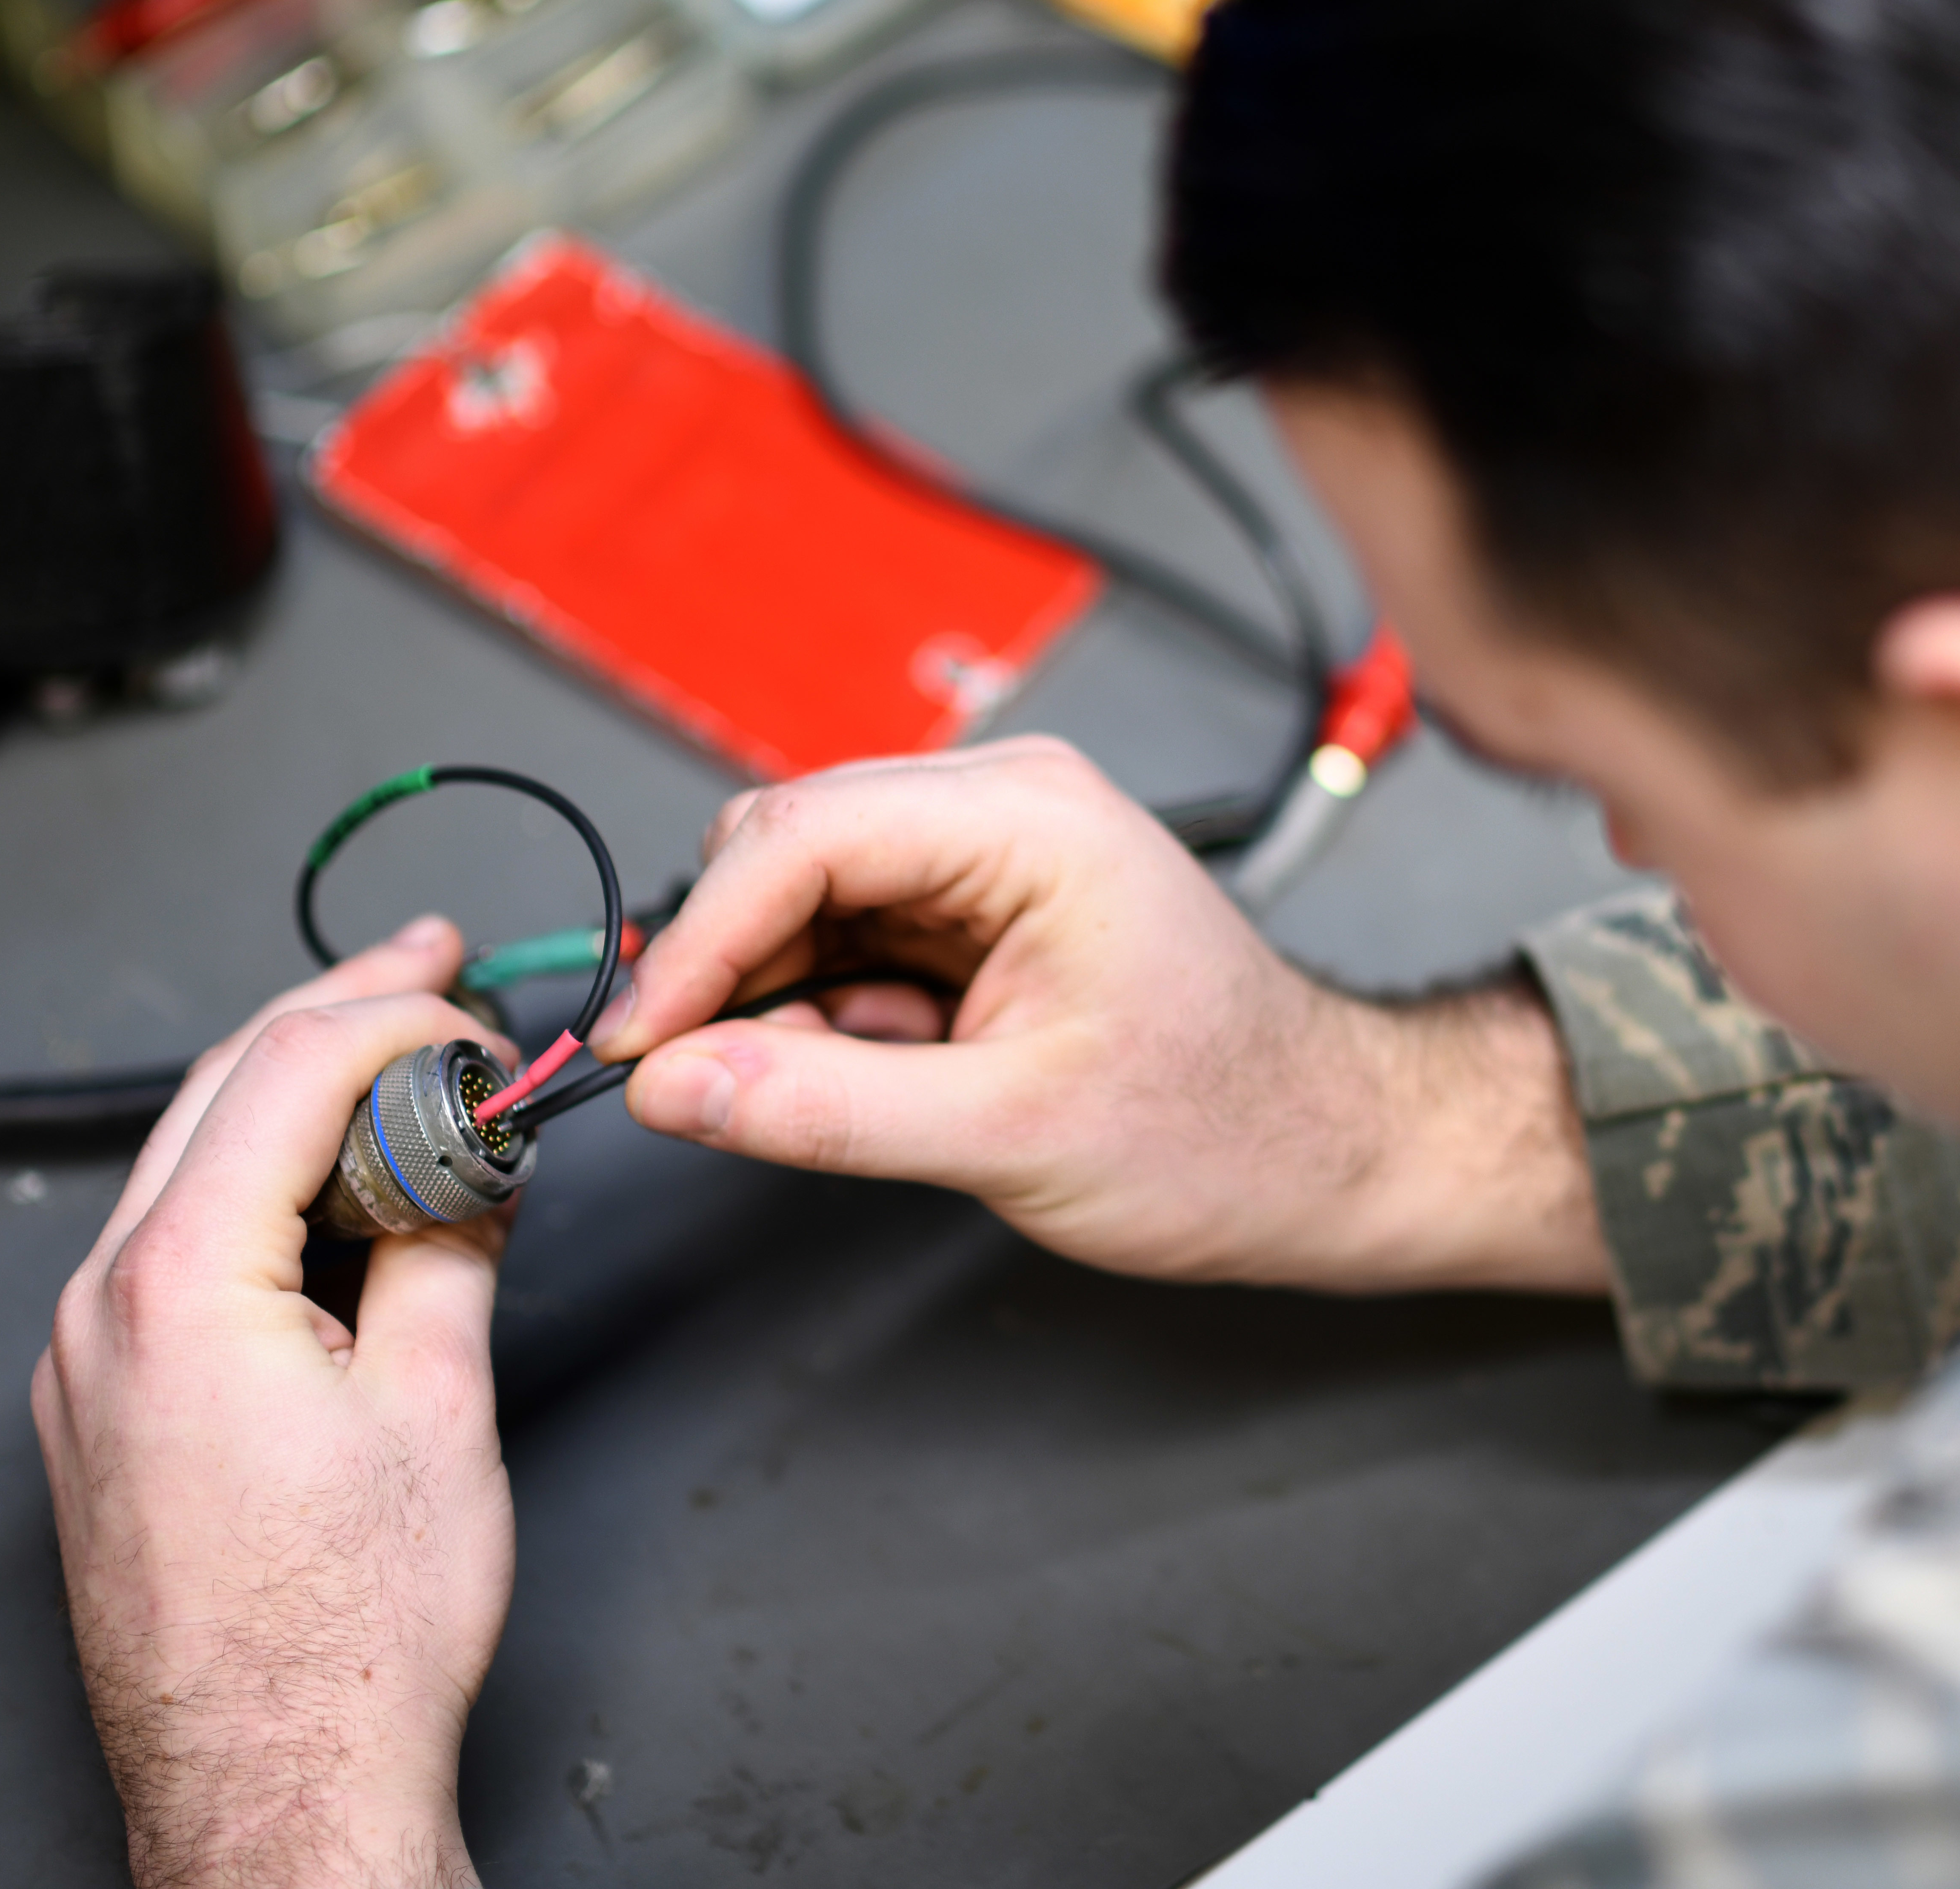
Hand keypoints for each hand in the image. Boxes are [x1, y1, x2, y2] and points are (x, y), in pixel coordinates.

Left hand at [34, 918, 511, 1888]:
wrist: (273, 1782)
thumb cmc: (345, 1633)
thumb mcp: (438, 1401)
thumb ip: (447, 1245)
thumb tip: (467, 1162)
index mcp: (177, 1286)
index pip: (287, 1072)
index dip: (396, 1015)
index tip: (472, 1006)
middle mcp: (100, 1311)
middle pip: (216, 1093)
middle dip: (334, 1017)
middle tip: (429, 971)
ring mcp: (84, 1366)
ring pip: (188, 1166)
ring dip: (295, 1105)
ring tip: (405, 1084)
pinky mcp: (98, 1412)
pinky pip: (171, 1250)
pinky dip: (257, 1192)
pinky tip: (336, 1199)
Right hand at [596, 737, 1607, 1293]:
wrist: (1322, 1151)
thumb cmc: (1222, 1128)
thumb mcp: (1011, 1137)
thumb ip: (827, 1108)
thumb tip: (675, 1086)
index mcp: (1026, 818)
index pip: (797, 840)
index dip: (696, 945)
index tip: (637, 1047)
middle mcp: (1002, 808)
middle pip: (785, 852)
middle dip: (726, 969)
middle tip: (694, 1085)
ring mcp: (987, 856)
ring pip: (803, 904)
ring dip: (779, 1003)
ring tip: (842, 1097)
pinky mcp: (975, 914)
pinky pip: (848, 946)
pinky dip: (827, 1018)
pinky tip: (881, 1080)